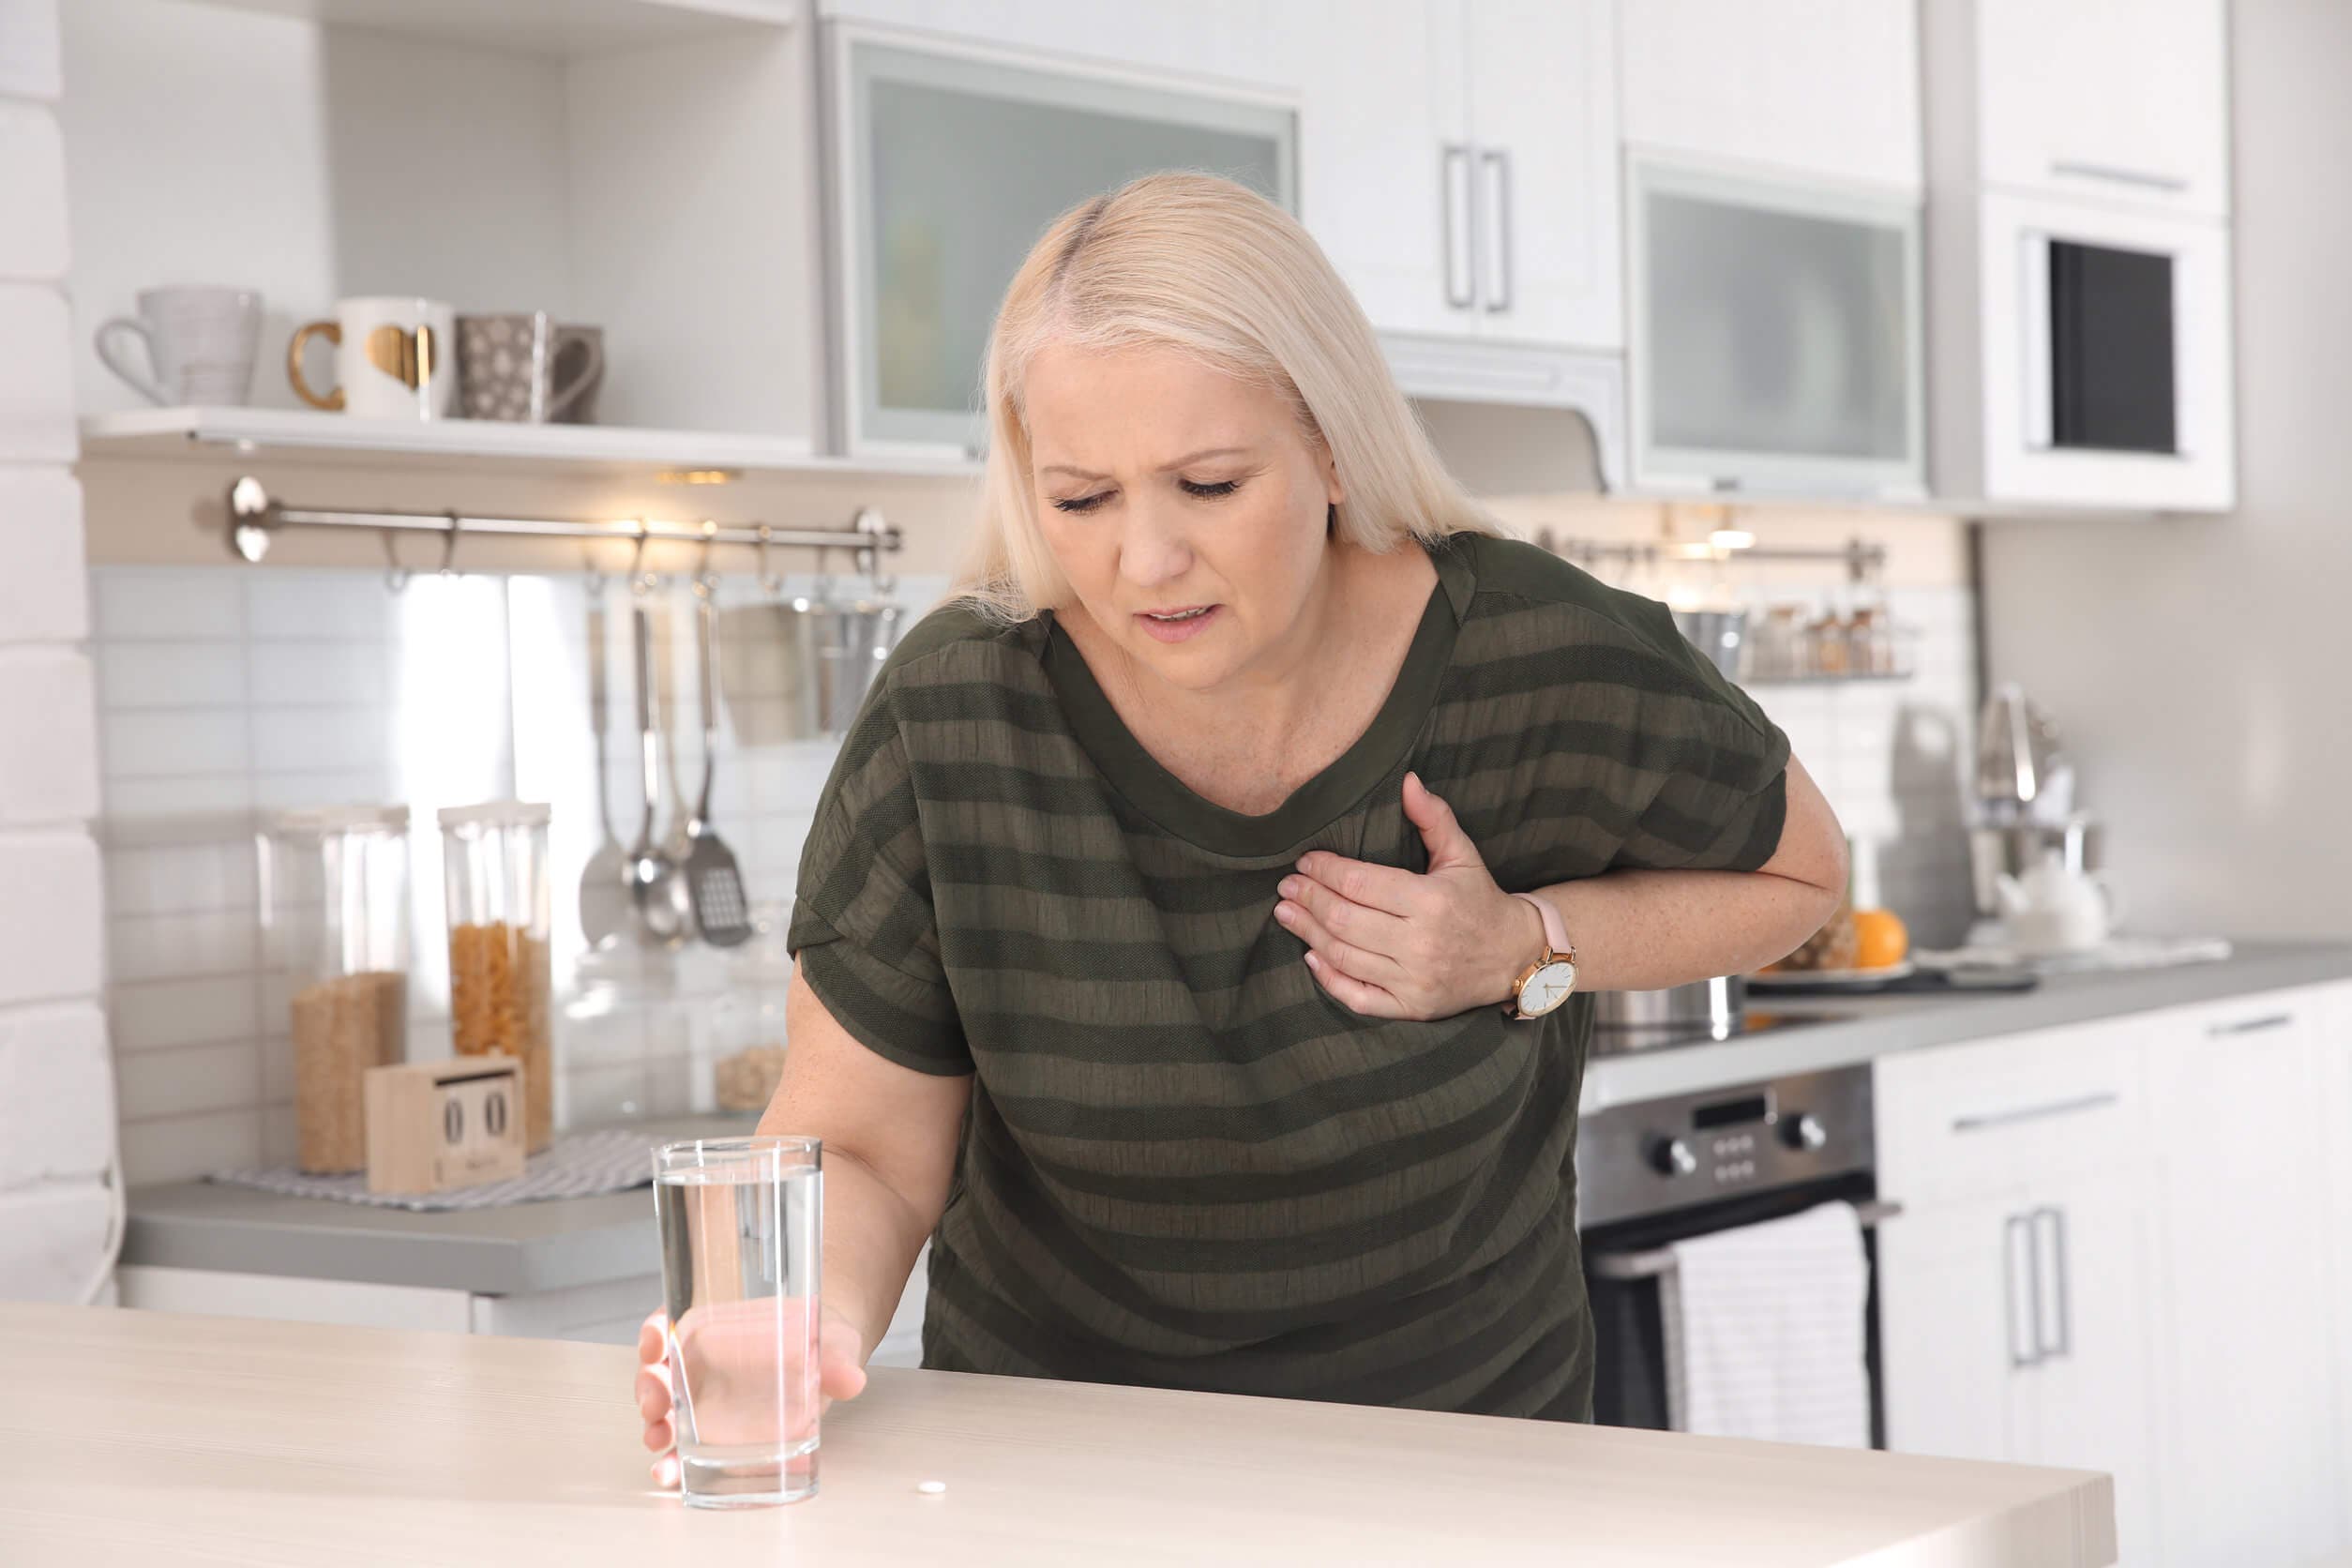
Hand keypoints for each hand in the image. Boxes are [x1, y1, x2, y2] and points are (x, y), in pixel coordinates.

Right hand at [634, 1300, 868, 1488]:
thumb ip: (838, 1358)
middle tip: (656, 1406)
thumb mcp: (832, 1342)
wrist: (829, 1367)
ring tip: (659, 1445)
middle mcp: (700, 1362)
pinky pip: (683, 1443)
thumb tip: (852, 1379)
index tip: (655, 1343)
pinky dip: (671, 1458)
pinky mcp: (714, 1433)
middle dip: (649, 1388)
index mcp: (717, 1326)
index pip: (671, 1322)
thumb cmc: (820, 1342)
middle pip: (658, 1369)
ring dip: (655, 1426)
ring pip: (664, 1409)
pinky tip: (670, 1472)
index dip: (654, 1331)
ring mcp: (703, 1398)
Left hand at [1274, 771, 1543, 1019]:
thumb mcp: (1463, 854)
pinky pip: (1359, 997)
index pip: (1359, 883)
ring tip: (1285, 913)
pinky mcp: (1411, 1007)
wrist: (1513, 958)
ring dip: (1307, 933)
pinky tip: (1311, 956)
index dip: (1325, 871)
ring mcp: (1414, 980)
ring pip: (1344, 956)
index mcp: (1430, 901)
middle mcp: (1420, 943)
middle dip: (1308, 899)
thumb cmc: (1480, 900)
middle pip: (1344, 919)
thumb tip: (1407, 780)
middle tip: (1287, 886)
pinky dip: (1329, 979)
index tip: (1305, 861)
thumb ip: (1433, 817)